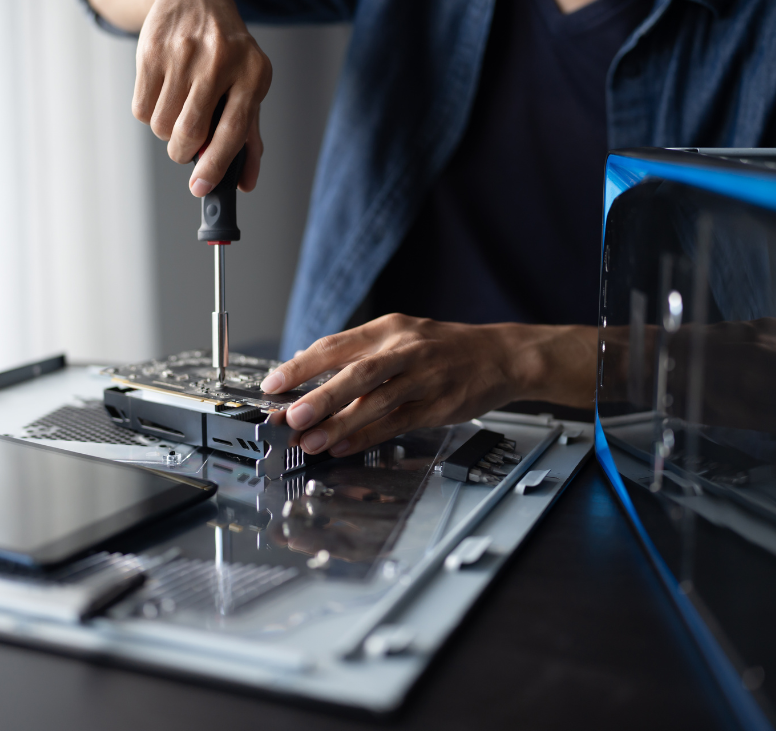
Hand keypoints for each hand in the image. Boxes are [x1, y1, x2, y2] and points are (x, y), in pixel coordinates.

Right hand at [84, 0, 270, 194]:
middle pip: (190, 132)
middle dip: (183, 151)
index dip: (216, 165)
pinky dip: (149, 114)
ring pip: (161, 125)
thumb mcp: (249, 87)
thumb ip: (249, 137)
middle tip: (185, 147)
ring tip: (178, 110)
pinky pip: (141, 109)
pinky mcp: (151, 52)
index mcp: (252, 73)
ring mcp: (183, 55)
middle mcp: (219, 61)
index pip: (233, 131)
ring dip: (166, 132)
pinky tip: (164, 94)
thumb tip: (244, 183)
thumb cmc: (229, 52)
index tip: (200, 188)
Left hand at [259, 314, 594, 455]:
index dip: (301, 366)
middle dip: (320, 397)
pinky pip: (397, 423)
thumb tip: (307, 370)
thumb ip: (358, 353)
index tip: (274, 384)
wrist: (501, 355)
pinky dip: (368, 435)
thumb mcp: (401, 336)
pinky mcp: (438, 405)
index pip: (336, 345)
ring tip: (310, 442)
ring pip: (376, 402)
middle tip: (290, 417)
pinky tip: (344, 446)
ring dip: (340, 424)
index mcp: (389, 329)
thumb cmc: (444, 348)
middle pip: (356, 373)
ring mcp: (424, 378)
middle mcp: (405, 350)